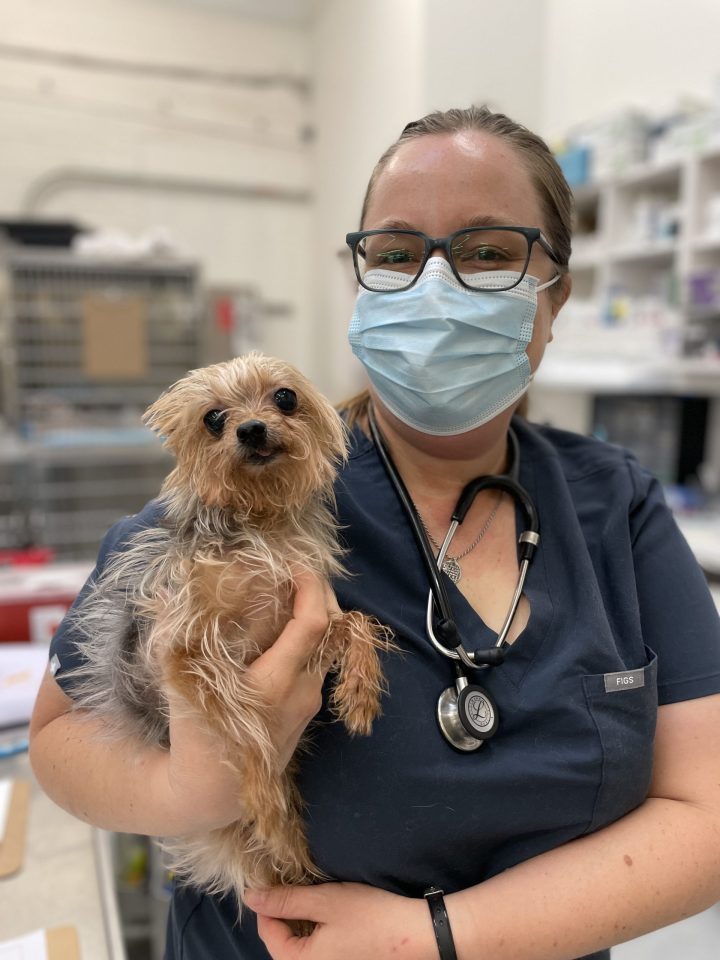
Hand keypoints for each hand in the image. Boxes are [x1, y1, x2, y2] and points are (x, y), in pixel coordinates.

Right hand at [160, 571, 339, 831]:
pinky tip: (287, 628)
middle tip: (300, 571)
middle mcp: (302, 693)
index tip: (297, 566)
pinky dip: (309, 640)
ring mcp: (309, 704)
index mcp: (277, 683)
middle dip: (321, 595)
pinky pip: (317, 664)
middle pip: (331, 631)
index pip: (314, 625)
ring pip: (325, 649)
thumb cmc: (196, 737)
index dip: (311, 588)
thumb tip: (166, 591)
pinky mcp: (307, 712)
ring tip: (293, 594)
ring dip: (316, 617)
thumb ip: (178, 635)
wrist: (212, 794)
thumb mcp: (182, 684)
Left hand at [245, 883, 435, 959]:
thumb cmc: (370, 916)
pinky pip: (317, 950)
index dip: (267, 906)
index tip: (274, 879)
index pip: (270, 935)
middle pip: (283, 944)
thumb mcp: (325, 901)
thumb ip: (286, 900)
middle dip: (283, 914)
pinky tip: (327, 913)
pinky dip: (315, 931)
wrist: (416, 935)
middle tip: (293, 884)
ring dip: (300, 921)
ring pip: (300, 947)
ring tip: (310, 894)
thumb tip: (250, 898)